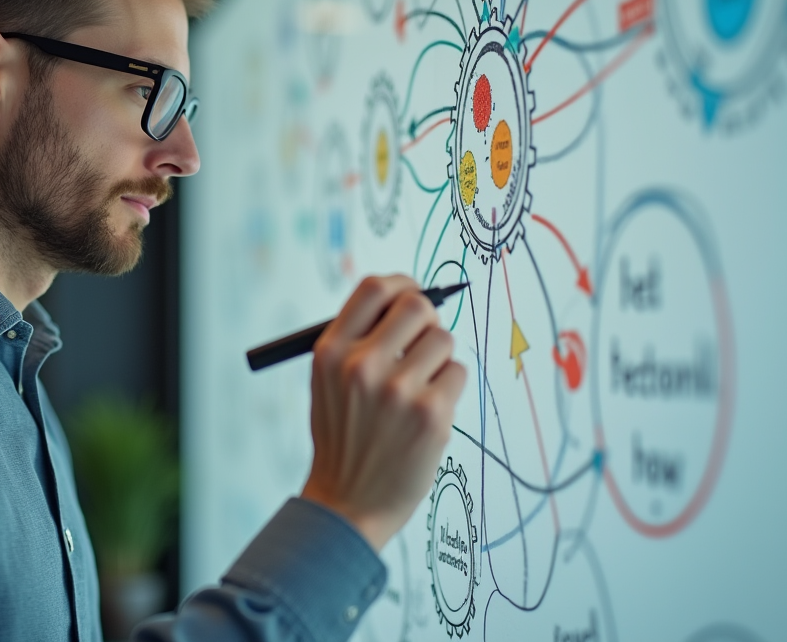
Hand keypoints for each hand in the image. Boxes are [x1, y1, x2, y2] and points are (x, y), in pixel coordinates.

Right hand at [300, 275, 466, 550]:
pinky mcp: (430, 414)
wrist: (346, 503)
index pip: (373, 289)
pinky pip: (457, 374)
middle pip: (417, 304)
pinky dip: (448, 389)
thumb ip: (359, 340)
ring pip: (444, 339)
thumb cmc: (343, 438)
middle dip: (428, 318)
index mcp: (330, 352)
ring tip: (420, 388)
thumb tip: (411, 298)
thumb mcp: (328, 382)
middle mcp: (361, 365)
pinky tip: (426, 413)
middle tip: (424, 340)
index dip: (400, 283)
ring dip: (439, 359)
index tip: (411, 292)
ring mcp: (398, 390)